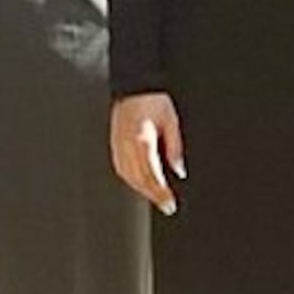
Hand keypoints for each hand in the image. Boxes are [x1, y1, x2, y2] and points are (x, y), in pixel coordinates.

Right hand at [109, 93, 185, 212]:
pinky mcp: (114, 144)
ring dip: (141, 190)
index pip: (151, 176)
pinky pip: (121, 169)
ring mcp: (118, 146)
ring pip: (127, 177)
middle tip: (166, 206)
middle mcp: (127, 147)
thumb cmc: (153, 100)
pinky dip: (131, 180)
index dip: (161, 194)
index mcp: (142, 141)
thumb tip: (178, 170)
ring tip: (156, 198)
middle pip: (138, 181)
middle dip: (153, 196)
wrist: (134, 87)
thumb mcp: (171, 121)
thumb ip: (175, 148)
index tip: (170, 205)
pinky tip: (139, 183)